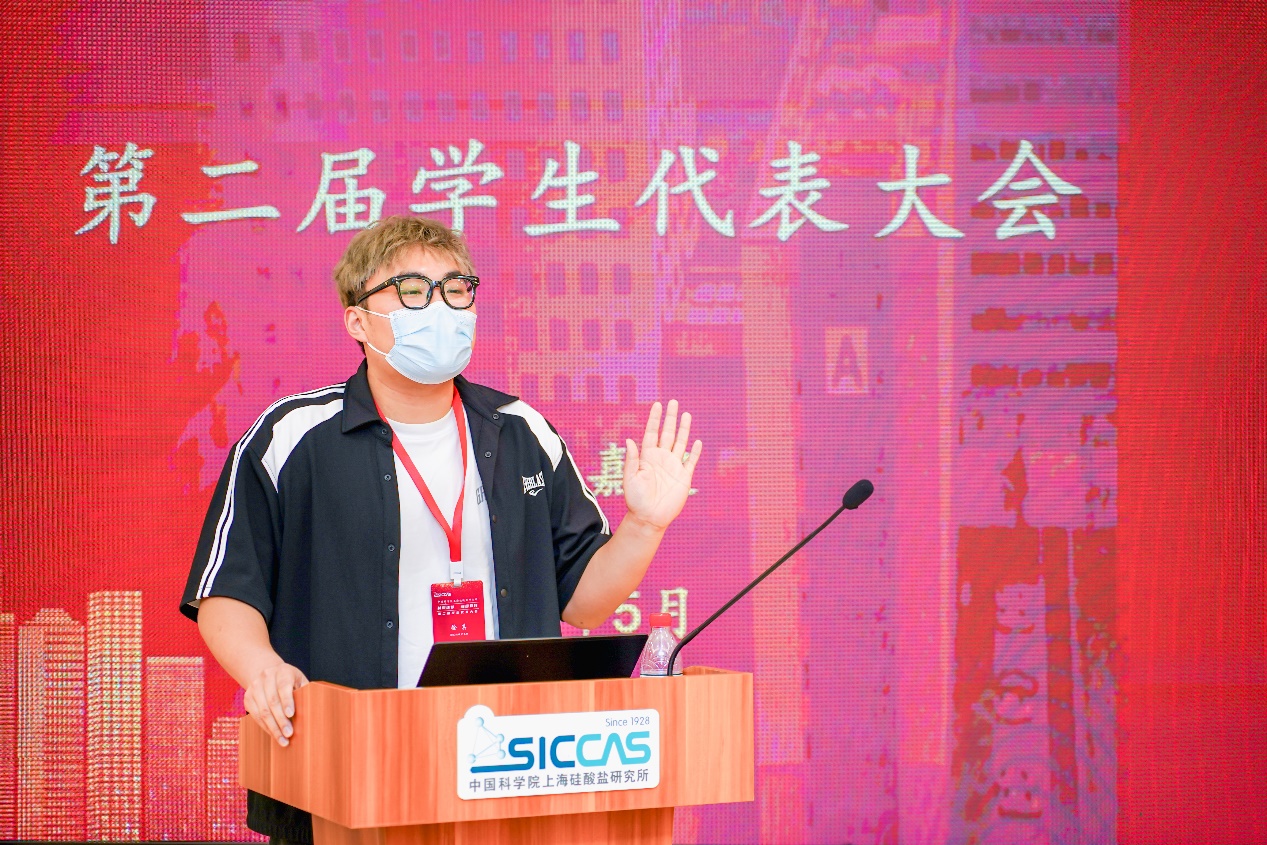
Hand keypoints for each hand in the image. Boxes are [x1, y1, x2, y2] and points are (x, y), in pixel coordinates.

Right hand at [244, 660, 308, 746]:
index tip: (291, 715)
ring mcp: (255, 687)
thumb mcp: (299, 681)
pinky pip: (255, 715)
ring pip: (263, 710)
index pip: (283, 686)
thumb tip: (314, 711)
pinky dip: (265, 726)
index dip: (287, 701)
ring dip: (273, 727)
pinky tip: (274, 734)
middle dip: (281, 720)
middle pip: (272, 701)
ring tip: (282, 740)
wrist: (269, 673)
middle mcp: (266, 677)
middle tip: (289, 734)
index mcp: (283, 671)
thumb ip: (305, 692)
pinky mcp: (248, 697)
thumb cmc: (290, 681)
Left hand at [622, 400, 702, 530]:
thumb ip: (632, 459)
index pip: (651, 433)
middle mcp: (661, 458)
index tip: (657, 404)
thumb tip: (629, 440)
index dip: (654, 419)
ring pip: (680, 443)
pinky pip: (691, 461)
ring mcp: (673, 466)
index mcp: (647, 457)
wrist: (649, 518)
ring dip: (684, 429)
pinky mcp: (684, 477)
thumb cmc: (636, 499)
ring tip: (687, 414)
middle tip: (673, 402)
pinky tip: (697, 441)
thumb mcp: (630, 478)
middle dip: (670, 418)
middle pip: (667, 433)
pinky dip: (695, 452)